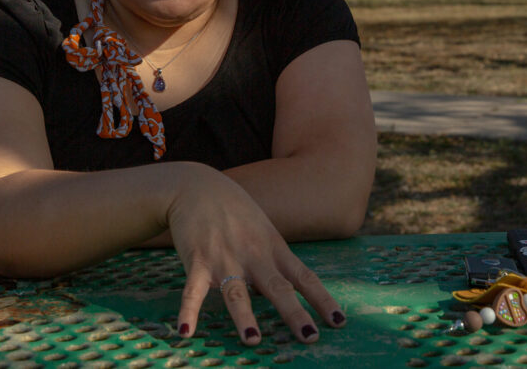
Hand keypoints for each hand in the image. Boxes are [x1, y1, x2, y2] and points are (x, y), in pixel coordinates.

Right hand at [166, 165, 346, 345]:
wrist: (197, 186)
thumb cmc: (234, 211)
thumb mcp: (262, 229)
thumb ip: (272, 260)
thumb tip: (277, 294)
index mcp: (273, 248)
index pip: (304, 277)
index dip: (322, 300)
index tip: (339, 321)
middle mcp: (253, 255)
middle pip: (277, 287)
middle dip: (294, 313)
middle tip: (310, 337)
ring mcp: (224, 258)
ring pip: (237, 293)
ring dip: (244, 317)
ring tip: (253, 340)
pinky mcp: (197, 262)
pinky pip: (192, 292)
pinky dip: (189, 313)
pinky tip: (186, 332)